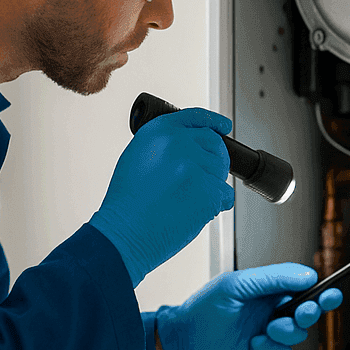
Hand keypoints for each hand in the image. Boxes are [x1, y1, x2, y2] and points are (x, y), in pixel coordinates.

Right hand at [89, 108, 235, 285]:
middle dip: (215, 160)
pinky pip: (225, 195)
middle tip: (201, 179)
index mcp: (160, 131)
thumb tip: (191, 147)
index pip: (196, 117)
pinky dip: (214, 205)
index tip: (224, 127)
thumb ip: (165, 146)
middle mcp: (179, 143)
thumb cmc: (127, 202)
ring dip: (211, 186)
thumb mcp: (137, 157)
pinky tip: (191, 210)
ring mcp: (195, 167)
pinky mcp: (208, 190)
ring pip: (221, 172)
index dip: (214, 122)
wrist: (125, 231)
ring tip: (185, 200)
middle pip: (215, 144)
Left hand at [155, 263, 343, 349]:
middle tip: (303, 313)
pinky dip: (271, 349)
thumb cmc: (203, 309)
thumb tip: (304, 275)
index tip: (330, 292)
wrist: (186, 342)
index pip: (302, 287)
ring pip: (298, 334)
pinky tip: (255, 343)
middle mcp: (271, 310)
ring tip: (267, 329)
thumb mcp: (237, 285)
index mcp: (267, 289)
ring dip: (286, 332)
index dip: (320, 290)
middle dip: (309, 312)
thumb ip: (272, 278)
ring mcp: (269, 331)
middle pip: (307, 311)